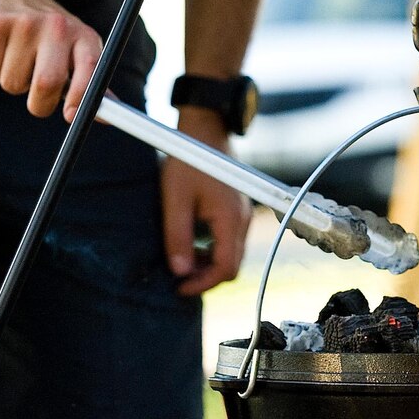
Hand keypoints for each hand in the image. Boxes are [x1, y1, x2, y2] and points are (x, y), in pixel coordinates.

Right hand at [0, 0, 101, 119]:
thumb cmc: (47, 35)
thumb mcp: (75, 51)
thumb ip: (90, 83)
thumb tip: (109, 115)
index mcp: (84, 36)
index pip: (91, 70)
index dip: (82, 98)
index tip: (70, 115)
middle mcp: (58, 26)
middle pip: (47, 83)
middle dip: (40, 104)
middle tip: (37, 101)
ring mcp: (25, 23)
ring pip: (13, 83)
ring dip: (12, 83)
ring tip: (16, 59)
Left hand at [161, 110, 250, 295]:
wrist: (205, 130)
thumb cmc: (189, 160)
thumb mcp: (175, 200)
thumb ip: (178, 237)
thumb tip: (180, 271)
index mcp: (230, 219)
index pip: (226, 268)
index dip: (202, 284)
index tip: (179, 288)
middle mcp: (242, 220)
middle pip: (232, 265)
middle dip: (205, 278)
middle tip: (179, 280)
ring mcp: (243, 215)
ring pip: (232, 254)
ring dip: (208, 265)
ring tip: (183, 264)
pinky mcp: (237, 210)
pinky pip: (230, 241)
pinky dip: (213, 251)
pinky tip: (193, 247)